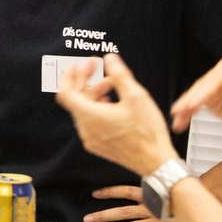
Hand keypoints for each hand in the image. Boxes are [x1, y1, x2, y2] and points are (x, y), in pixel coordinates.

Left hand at [55, 54, 178, 177]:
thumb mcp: (136, 97)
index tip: (78, 66)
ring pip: (84, 110)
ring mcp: (91, 138)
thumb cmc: (148, 134)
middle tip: (97, 69)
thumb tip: (110, 59)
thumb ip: (120, 75)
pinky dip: (97, 109)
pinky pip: (90, 122)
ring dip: (94, 95)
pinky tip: (112, 103)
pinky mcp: (98, 145)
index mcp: (90, 116)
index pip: (66, 92)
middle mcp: (86, 128)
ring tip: (111, 85)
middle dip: (86, 81)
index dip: (70, 76)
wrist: (156, 162)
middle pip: (76, 100)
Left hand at [85, 184, 187, 221]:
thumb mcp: (165, 187)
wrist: (205, 203)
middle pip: (122, 211)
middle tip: (88, 218)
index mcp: (150, 195)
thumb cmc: (184, 195)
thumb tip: (136, 187)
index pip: (125, 191)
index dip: (109, 192)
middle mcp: (151, 208)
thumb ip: (151, 188)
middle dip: (103, 215)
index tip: (95, 194)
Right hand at [171, 55, 221, 133]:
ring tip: (176, 118)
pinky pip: (193, 103)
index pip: (217, 79)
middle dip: (189, 100)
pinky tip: (180, 120)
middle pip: (202, 86)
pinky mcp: (207, 95)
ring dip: (183, 107)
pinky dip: (185, 112)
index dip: (205, 91)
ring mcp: (213, 83)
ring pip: (193, 94)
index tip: (195, 102)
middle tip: (179, 110)